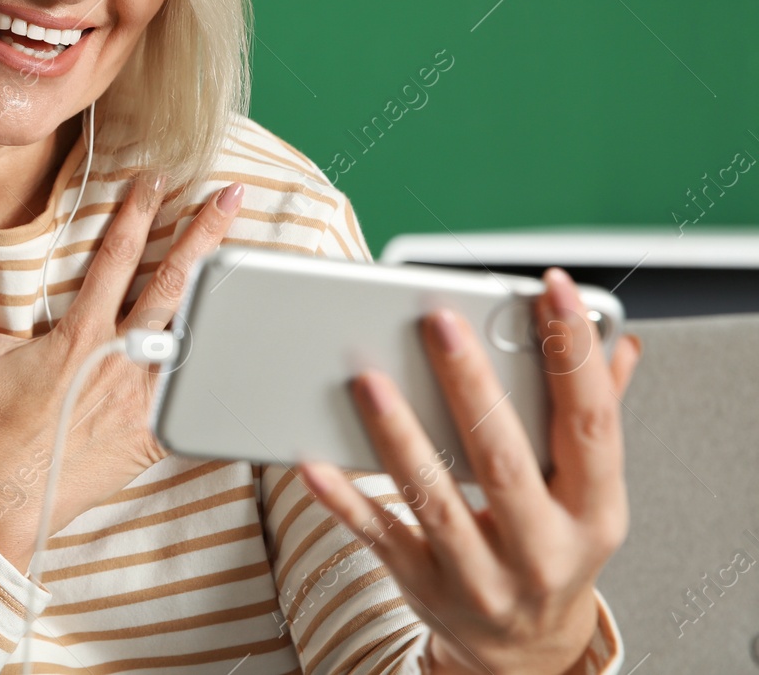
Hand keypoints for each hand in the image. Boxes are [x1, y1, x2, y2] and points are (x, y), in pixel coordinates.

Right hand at [0, 172, 245, 571]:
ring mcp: (142, 396)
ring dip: (222, 297)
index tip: (157, 180)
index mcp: (80, 332)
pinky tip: (247, 356)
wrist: (6, 494)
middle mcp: (118, 357)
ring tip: (252, 263)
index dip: (137, 214)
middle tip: (231, 196)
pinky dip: (219, 378)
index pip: (115, 258)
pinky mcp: (153, 434)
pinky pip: (195, 402)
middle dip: (203, 235)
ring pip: (195, 335)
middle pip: (171, 284)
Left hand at [296, 268, 643, 674]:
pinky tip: (312, 459)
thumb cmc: (552, 545)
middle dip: (473, 387)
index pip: (592, 423)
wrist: (524, 650)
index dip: (576, 355)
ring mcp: (479, 574)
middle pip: (505, 461)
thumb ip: (594, 414)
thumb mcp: (587, 491)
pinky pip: (378, 536)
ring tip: (367, 378)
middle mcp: (542, 548)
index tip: (553, 290)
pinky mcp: (422, 584)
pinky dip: (344, 499)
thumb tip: (618, 341)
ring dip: (398, 436)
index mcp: (594, 512)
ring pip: (434, 500)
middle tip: (439, 322)